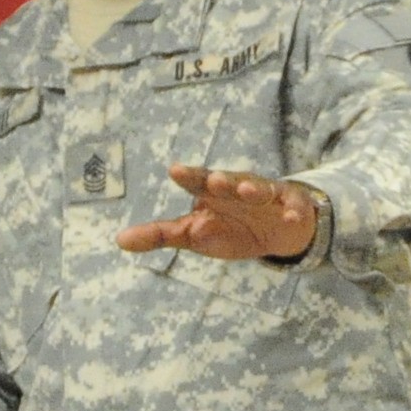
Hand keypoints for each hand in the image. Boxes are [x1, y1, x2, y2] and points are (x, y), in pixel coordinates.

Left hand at [117, 167, 319, 264]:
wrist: (275, 231)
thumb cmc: (228, 227)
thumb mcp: (194, 234)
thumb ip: (160, 235)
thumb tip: (119, 241)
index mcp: (212, 191)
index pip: (197, 180)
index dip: (189, 175)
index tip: (175, 170)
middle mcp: (237, 187)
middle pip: (230, 180)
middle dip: (223, 180)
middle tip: (214, 181)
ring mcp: (265, 194)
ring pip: (260, 188)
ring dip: (255, 189)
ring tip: (250, 191)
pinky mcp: (290, 205)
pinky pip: (291, 207)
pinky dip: (291, 212)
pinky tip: (289, 218)